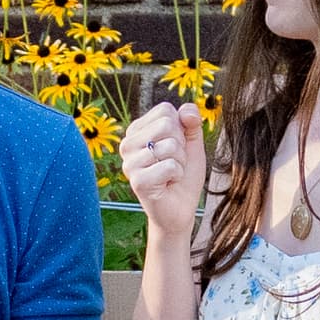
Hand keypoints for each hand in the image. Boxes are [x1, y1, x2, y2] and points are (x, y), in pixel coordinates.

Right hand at [118, 100, 207, 241]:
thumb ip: (191, 123)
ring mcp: (130, 163)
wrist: (180, 209)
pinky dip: (177, 175)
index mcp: (137, 130)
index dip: (180, 128)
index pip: (165, 110)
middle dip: (181, 146)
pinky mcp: (137, 181)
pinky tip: (168, 184)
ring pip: (170, 146)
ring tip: (171, 174)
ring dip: (180, 162)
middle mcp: (127, 144)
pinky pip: (170, 166)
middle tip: (174, 162)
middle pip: (167, 124)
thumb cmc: (183, 175)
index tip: (175, 147)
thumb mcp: (191, 144)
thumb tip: (187, 110)